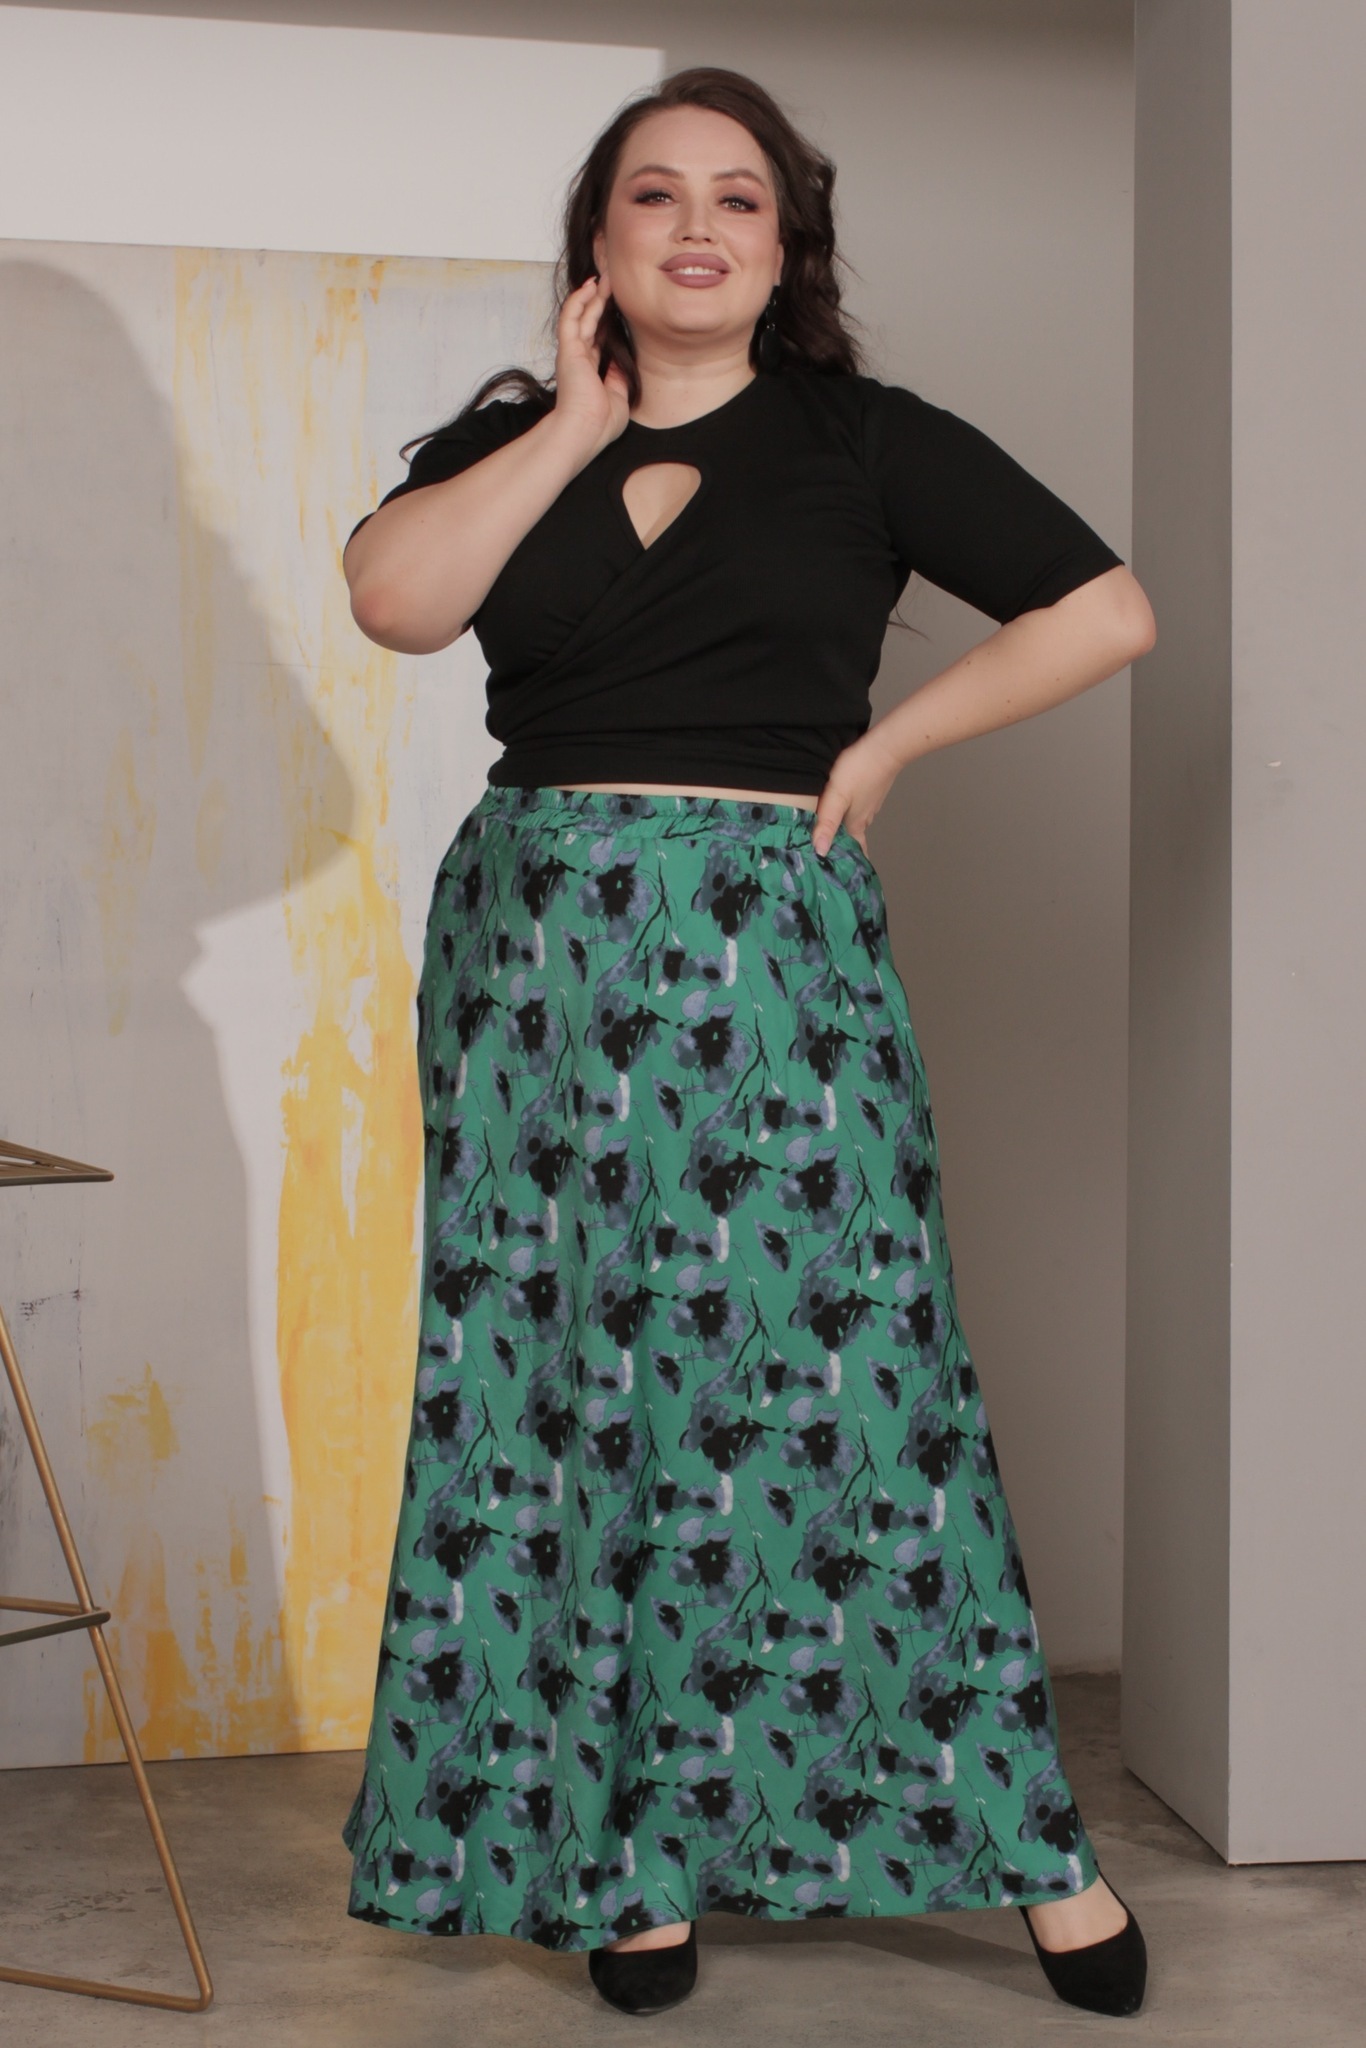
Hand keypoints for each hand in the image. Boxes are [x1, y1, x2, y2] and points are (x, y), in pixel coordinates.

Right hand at [552, 274, 629, 457]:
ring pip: (581, 316)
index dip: (605, 322)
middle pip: (590, 323)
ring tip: (603, 277)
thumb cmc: (600, 425)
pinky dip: (579, 300)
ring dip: (592, 295)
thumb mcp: (618, 398)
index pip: (598, 341)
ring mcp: (572, 353)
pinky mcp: (568, 349)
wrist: (585, 431)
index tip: (616, 307)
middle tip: (611, 283)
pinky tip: (589, 286)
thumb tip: (622, 363)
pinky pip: (571, 318)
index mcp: (590, 372)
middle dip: (600, 302)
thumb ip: (619, 377)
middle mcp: (579, 360)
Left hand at [811, 726, 903, 856]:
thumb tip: (819, 852)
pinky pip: (859, 807)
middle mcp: (865, 816)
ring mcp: (870, 802)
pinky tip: (842, 808)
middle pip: (854, 837)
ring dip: (846, 830)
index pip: (855, 850)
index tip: (842, 876)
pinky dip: (850, 813)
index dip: (849, 863)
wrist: (885, 747)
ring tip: (831, 835)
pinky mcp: (871, 789)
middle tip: (830, 857)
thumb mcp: (836, 797)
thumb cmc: (859, 770)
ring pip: (856, 822)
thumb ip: (827, 823)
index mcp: (856, 823)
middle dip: (844, 848)